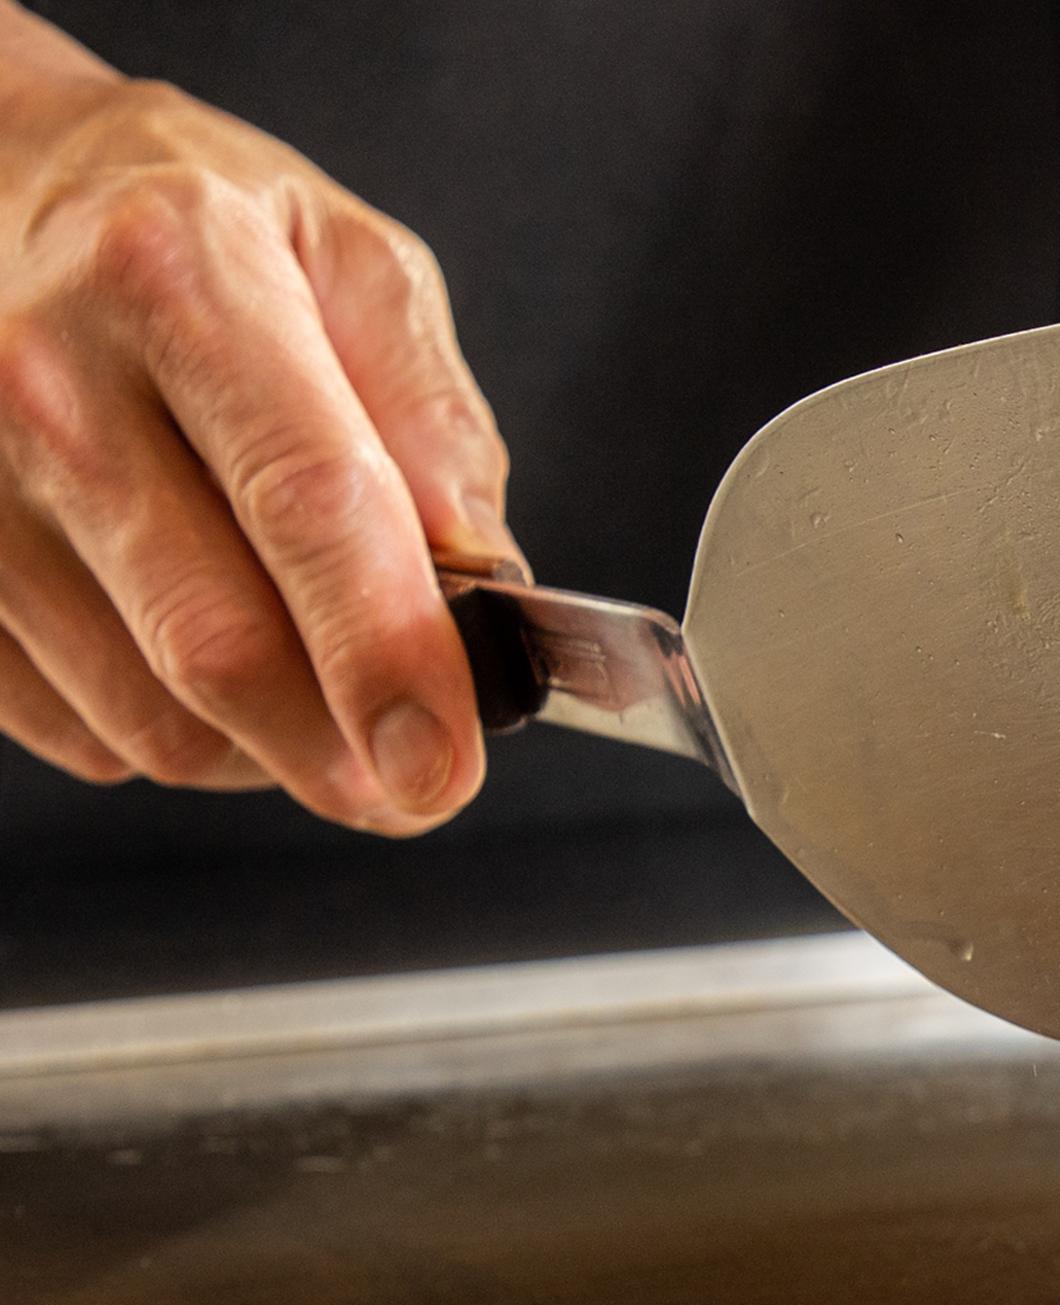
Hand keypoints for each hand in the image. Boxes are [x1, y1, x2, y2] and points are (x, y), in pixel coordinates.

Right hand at [0, 14, 515, 830]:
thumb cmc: (203, 241)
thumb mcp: (359, 269)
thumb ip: (437, 426)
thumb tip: (480, 585)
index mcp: (181, 277)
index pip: (306, 504)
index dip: (385, 657)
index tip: (443, 766)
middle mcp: (46, 374)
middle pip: (215, 645)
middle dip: (341, 751)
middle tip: (415, 776)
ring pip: (149, 716)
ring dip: (266, 747)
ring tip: (313, 682)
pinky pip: (78, 728)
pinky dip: (173, 730)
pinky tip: (201, 652)